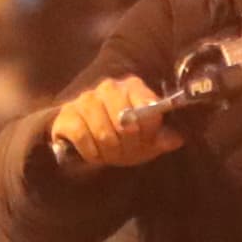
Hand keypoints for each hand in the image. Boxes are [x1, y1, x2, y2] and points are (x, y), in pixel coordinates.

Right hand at [47, 74, 177, 176]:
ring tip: (111, 155)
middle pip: (124, 122)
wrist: (91, 141)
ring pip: (103, 132)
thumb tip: (174, 140)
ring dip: (109, 151)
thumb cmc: (125, 138)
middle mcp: (108, 86)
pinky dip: (91, 152)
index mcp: (133, 86)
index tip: (147, 141)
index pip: (148, 109)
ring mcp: (85, 99)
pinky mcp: (66, 114)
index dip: (150, 132)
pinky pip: (82, 136)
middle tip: (127, 153)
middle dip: (128, 145)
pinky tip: (94, 153)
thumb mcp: (149, 140)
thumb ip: (164, 138)